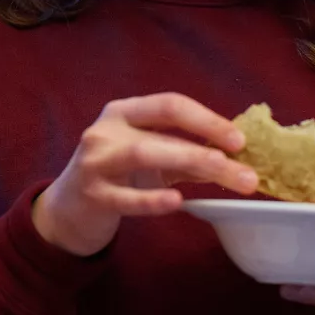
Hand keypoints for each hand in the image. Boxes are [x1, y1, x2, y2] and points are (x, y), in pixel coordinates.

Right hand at [32, 94, 259, 256]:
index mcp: (124, 112)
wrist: (68, 209)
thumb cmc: (117, 176)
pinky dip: (153, 199)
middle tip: (247, 171)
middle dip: (208, 149)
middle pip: (163, 133)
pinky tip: (178, 202)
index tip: (240, 140)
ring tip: (224, 176)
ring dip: (190, 163)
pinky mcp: (92, 195)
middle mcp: (107, 131)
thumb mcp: (150, 159)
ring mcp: (96, 162)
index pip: (170, 105)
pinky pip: (126, 198)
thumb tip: (237, 156)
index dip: (207, 119)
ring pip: (145, 155)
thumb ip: (186, 154)